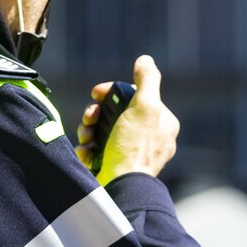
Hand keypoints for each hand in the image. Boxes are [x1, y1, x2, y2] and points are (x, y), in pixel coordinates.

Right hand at [75, 54, 178, 183]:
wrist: (121, 186)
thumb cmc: (134, 147)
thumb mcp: (145, 106)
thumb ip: (147, 80)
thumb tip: (145, 60)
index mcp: (161, 123)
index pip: (134, 97)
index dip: (112, 92)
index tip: (96, 94)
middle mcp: (149, 138)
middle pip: (116, 114)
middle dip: (97, 113)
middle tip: (89, 118)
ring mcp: (131, 154)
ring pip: (104, 131)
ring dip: (88, 130)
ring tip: (85, 137)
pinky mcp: (115, 167)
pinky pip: (98, 151)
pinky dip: (88, 149)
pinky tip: (85, 151)